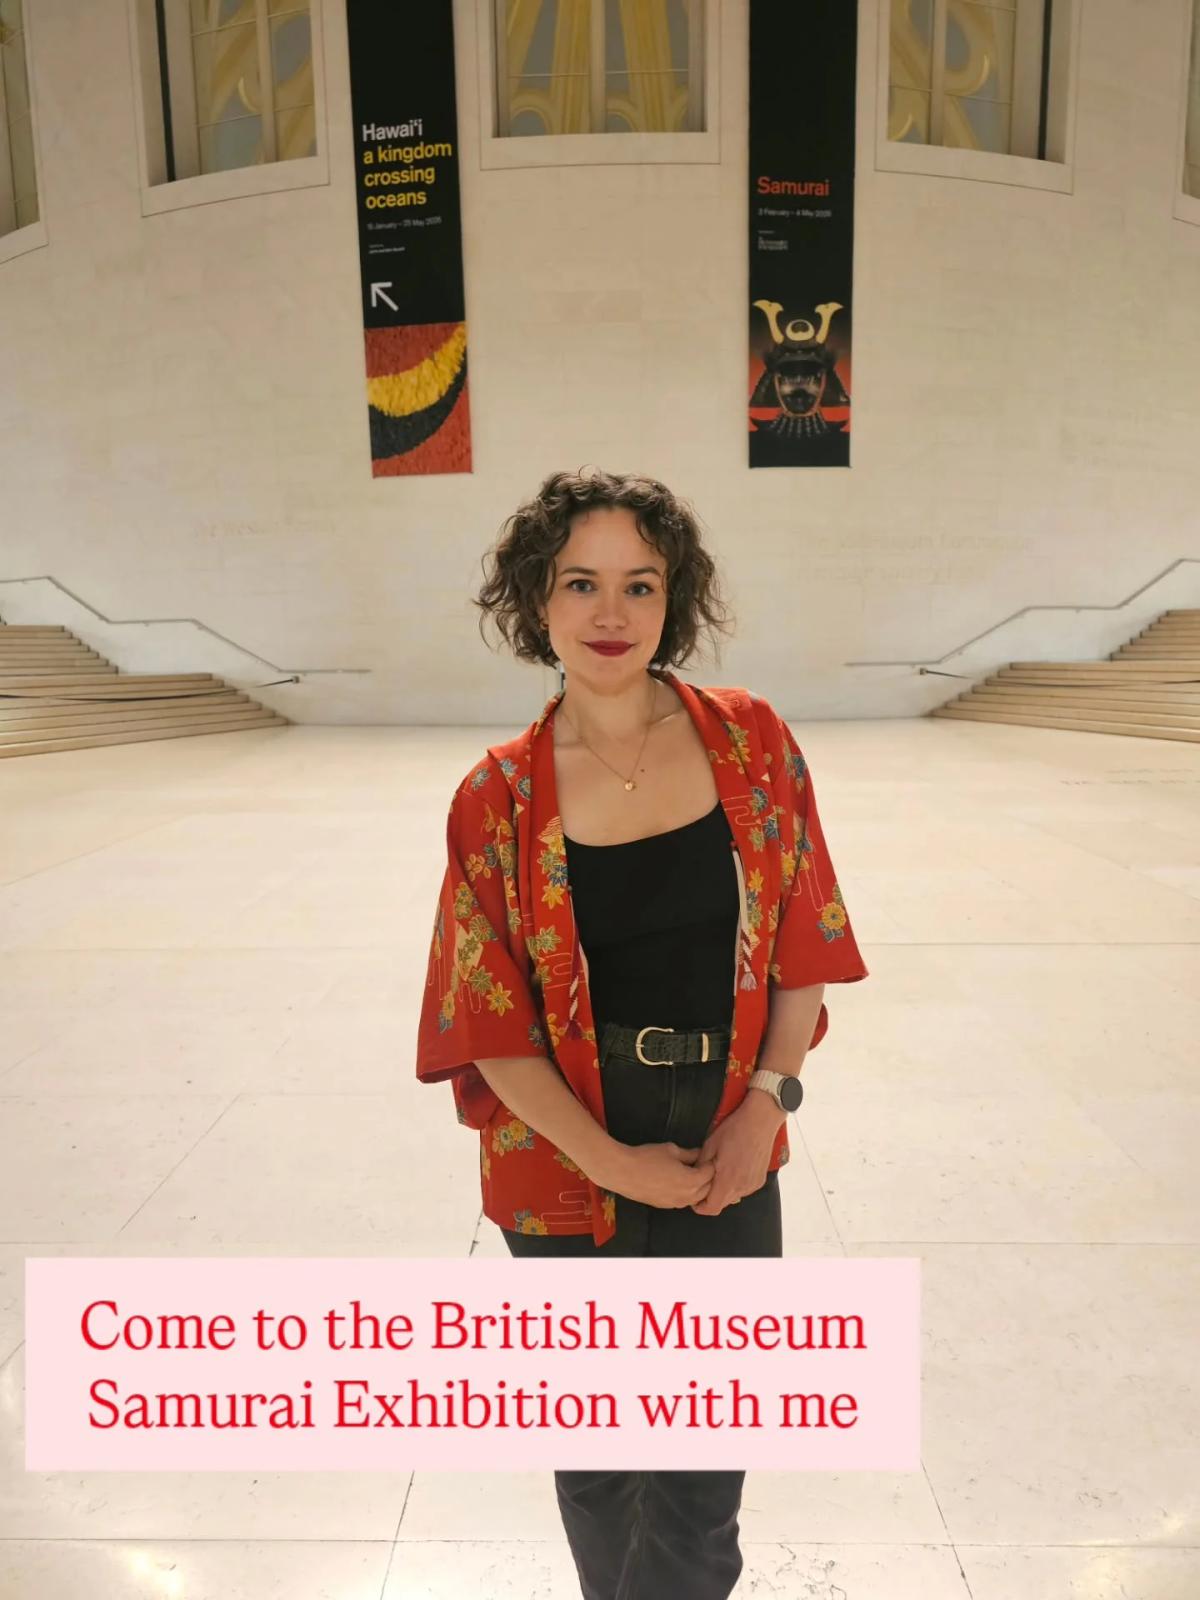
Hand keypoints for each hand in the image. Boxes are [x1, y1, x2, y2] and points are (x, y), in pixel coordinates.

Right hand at [604, 1142, 716, 1208]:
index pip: (710, 1174)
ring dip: (698, 1188)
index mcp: (691, 1181)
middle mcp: (686, 1196)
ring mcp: (676, 1204)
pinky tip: (678, 1183)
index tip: (707, 1157)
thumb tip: (699, 1154)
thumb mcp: (671, 1150)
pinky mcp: (665, 1206)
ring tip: (692, 1174)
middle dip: (707, 1178)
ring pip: (696, 1199)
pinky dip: (687, 1194)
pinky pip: (683, 1202)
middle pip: (707, 1190)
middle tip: (702, 1165)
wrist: (624, 1172)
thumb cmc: (647, 1158)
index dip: (710, 1164)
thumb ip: (689, 1154)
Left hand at [689, 1091, 784, 1215]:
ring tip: (720, 1171)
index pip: (712, 1208)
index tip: (694, 1198)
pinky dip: (736, 1184)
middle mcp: (742, 1187)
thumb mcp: (710, 1145)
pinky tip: (734, 1168)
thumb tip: (693, 1177)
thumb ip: (700, 1166)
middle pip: (722, 1204)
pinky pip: (744, 1189)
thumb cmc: (735, 1130)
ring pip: (733, 1197)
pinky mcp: (760, 1180)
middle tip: (705, 1180)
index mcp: (727, 1180)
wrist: (760, 1121)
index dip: (700, 1207)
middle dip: (711, 1197)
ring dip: (724, 1190)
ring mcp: (753, 1185)